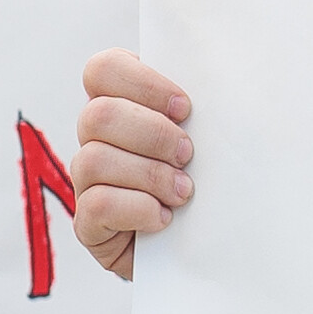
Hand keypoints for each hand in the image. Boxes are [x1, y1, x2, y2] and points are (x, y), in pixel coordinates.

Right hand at [72, 52, 194, 284]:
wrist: (201, 244)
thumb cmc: (206, 177)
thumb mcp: (207, 136)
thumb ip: (203, 108)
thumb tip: (226, 85)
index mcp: (119, 102)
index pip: (103, 69)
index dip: (142, 83)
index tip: (185, 108)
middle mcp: (95, 138)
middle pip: (98, 114)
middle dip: (152, 134)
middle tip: (188, 155)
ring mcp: (86, 181)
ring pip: (94, 159)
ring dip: (149, 174)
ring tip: (183, 191)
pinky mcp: (88, 223)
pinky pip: (97, 204)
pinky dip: (138, 209)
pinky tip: (164, 217)